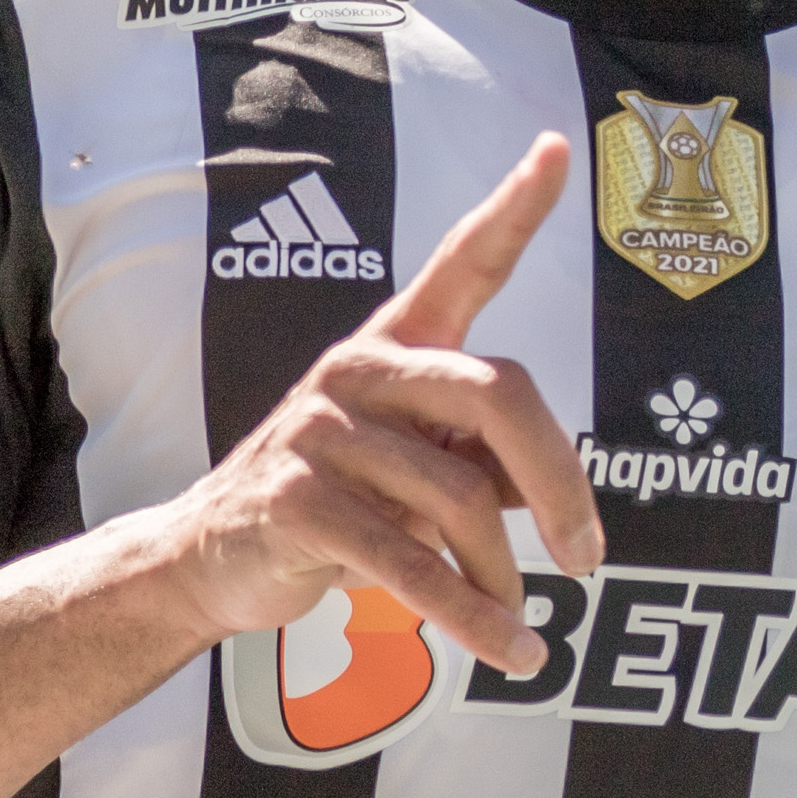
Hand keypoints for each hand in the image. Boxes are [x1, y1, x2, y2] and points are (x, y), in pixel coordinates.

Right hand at [168, 132, 602, 675]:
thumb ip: (483, 464)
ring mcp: (321, 429)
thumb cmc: (340, 504)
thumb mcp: (416, 472)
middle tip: (588, 556)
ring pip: (461, 499)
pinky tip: (508, 650)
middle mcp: (361, 368)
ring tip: (520, 620)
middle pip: (499, 395)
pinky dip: (470, 617)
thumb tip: (561, 499)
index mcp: (398, 345)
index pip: (465, 260)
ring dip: (500, 577)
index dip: (516, 206)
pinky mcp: (295, 499)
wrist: (208, 557)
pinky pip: (410, 563)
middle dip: (561, 482)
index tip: (559, 147)